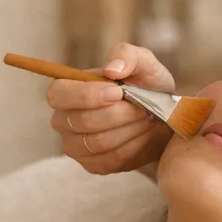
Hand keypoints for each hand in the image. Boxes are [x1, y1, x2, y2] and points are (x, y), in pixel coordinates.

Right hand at [47, 42, 174, 175]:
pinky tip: (142, 134)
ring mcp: (75, 146)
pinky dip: (134, 146)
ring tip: (146, 117)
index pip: (58, 94)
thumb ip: (127, 56)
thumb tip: (112, 69)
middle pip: (83, 121)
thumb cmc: (146, 84)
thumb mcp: (143, 62)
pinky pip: (111, 160)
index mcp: (66, 89)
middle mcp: (63, 119)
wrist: (163, 115)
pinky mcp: (92, 165)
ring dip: (130, 128)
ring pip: (100, 142)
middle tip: (143, 106)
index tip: (118, 92)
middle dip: (120, 113)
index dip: (86, 95)